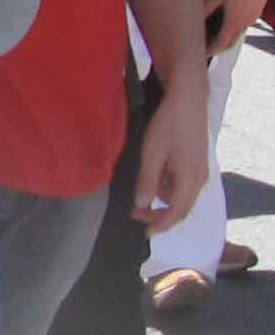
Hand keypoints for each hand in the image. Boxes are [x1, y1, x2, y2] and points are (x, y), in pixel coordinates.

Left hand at [132, 81, 209, 231]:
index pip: (176, 212)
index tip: (145, 233)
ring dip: (161, 199)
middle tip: (135, 214)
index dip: (161, 224)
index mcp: (190, 180)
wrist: (187, 102)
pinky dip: (166, 187)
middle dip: (159, 215)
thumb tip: (142, 205)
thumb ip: (147, 180)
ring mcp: (199, 172)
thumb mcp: (153, 153)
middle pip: (180, 207)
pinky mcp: (195, 164)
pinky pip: (181, 184)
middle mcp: (199, 180)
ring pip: (180, 195)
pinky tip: (152, 177)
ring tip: (139, 193)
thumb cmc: (168, 125)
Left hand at [206, 0, 266, 53]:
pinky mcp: (254, 15)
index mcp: (233, 23)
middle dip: (219, 48)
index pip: (221, 43)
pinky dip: (233, 30)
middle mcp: (243, 25)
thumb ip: (207, 7)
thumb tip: (196, 15)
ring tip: (215, 37)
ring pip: (237, 35)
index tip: (204, 54)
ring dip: (226, 39)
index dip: (212, 50)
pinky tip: (227, 24)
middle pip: (230, 43)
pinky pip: (242, 27)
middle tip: (209, 49)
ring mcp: (250, 21)